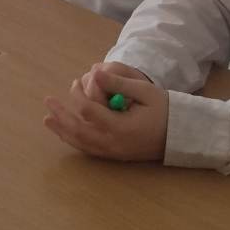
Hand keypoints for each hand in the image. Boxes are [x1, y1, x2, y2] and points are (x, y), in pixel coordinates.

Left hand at [42, 62, 168, 161]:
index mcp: (121, 127)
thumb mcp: (144, 91)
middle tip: (48, 101)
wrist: (181, 135)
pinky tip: (64, 133)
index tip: (76, 81)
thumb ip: (118, 83)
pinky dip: (75, 140)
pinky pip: (89, 149)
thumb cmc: (165, 110)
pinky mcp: (115, 155)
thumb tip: (94, 73)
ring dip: (63, 130)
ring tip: (48, 120)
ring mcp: (113, 152)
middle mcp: (113, 143)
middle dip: (62, 115)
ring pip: (81, 143)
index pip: (89, 111)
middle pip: (79, 130)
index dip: (78, 95)